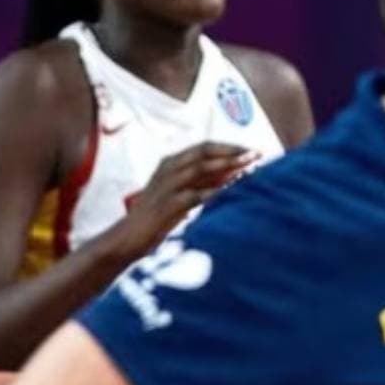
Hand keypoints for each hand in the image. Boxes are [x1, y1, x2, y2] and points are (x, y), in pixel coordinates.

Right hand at [115, 142, 257, 258]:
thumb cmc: (157, 217)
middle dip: (231, 152)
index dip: (228, 147)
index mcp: (170, 163)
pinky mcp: (166, 205)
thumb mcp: (179, 194)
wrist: (128, 237)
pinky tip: (231, 191)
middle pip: (203, 152)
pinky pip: (193, 195)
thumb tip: (232, 174)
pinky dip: (213, 192)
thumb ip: (200, 182)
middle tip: (255, 154)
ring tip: (247, 167)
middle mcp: (168, 169)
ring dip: (226, 166)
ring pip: (199, 168)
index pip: (203, 147)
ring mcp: (166, 186)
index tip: (250, 150)